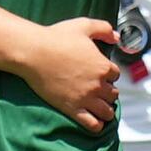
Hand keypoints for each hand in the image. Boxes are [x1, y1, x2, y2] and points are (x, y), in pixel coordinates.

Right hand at [16, 17, 122, 133]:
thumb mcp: (84, 25)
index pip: (116, 75)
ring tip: (99, 107)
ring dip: (106, 110)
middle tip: (99, 90)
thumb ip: (104, 29)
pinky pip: (92, 124)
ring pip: (107, 112)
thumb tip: (116, 37)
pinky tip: (94, 121)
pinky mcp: (72, 109)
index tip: (101, 74)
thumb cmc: (56, 38)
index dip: (108, 74)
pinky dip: (97, 125)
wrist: (33, 52)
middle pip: (113, 94)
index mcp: (102, 66)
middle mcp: (97, 84)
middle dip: (108, 92)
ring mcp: (86, 98)